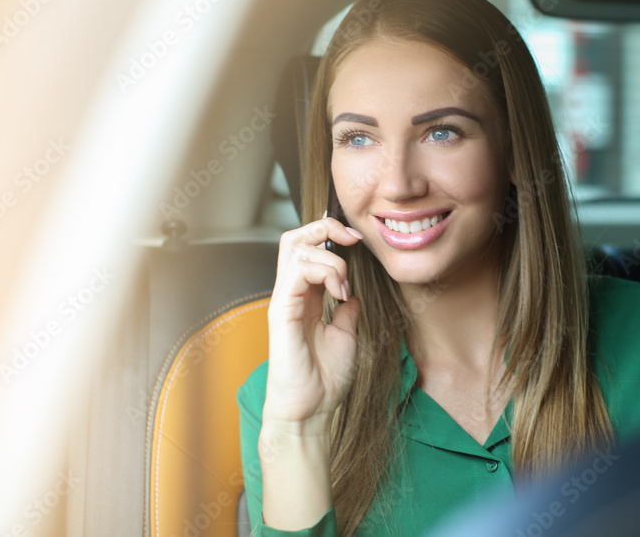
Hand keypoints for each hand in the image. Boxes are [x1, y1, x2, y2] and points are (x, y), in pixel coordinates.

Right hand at [263, 215, 363, 434]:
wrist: (312, 412)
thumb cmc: (325, 380)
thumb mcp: (346, 335)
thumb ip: (347, 311)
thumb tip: (355, 294)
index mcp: (306, 297)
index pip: (309, 248)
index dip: (331, 234)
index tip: (358, 241)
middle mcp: (292, 294)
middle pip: (294, 238)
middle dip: (324, 226)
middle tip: (351, 239)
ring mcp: (284, 300)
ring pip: (295, 247)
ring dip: (331, 258)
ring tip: (345, 287)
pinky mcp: (281, 312)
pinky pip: (295, 271)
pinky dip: (324, 272)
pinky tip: (339, 293)